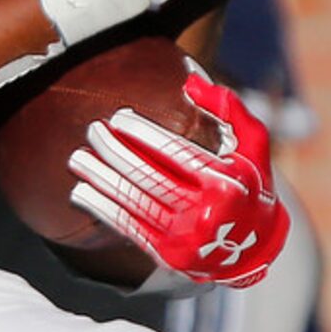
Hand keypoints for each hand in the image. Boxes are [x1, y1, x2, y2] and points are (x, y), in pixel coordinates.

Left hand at [67, 70, 287, 287]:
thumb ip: (226, 108)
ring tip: (77, 158)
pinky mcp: (167, 253)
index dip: (144, 134)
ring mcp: (184, 236)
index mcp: (224, 182)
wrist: (253, 248)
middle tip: (93, 131)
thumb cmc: (248, 182)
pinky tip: (81, 191)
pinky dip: (102, 208)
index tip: (118, 117)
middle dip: (115, 152)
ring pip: (133, 202)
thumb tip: (188, 79)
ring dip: (100, 179)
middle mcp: (204, 211)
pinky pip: (127, 227)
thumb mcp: (251, 144)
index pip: (176, 153)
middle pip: (149, 176)